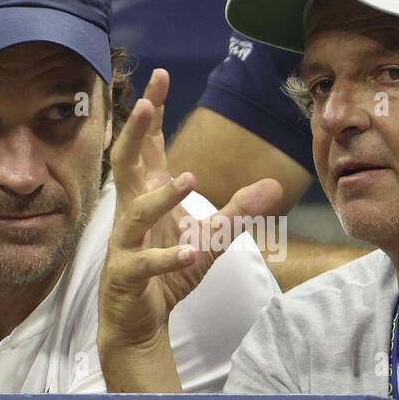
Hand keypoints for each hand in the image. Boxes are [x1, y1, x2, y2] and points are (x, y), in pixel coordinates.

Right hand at [99, 69, 280, 350]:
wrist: (141, 323)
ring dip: (162, 196)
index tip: (160, 76)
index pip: (149, 147)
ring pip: (136, 212)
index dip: (153, 112)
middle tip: (145, 102)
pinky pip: (145, 263)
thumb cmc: (169, 274)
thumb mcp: (212, 239)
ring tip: (189, 179)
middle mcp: (132, 213)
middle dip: (135, 132)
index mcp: (149, 197)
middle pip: (126, 163)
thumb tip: (273, 185)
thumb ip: (239, 212)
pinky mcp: (127, 275)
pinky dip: (169, 257)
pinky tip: (192, 250)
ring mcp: (125, 244)